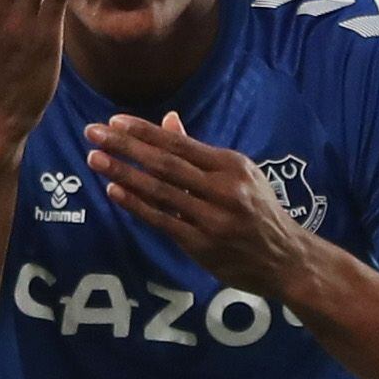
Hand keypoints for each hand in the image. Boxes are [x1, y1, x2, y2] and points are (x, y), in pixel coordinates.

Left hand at [88, 113, 318, 300]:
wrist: (285, 258)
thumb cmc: (258, 210)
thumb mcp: (239, 174)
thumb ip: (199, 152)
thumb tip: (168, 120)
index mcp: (231, 165)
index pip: (178, 143)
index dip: (143, 131)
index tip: (114, 121)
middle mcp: (222, 189)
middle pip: (164, 163)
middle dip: (124, 146)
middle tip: (92, 132)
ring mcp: (212, 218)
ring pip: (159, 191)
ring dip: (123, 174)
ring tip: (94, 159)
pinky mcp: (202, 245)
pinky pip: (162, 220)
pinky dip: (136, 205)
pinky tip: (114, 192)